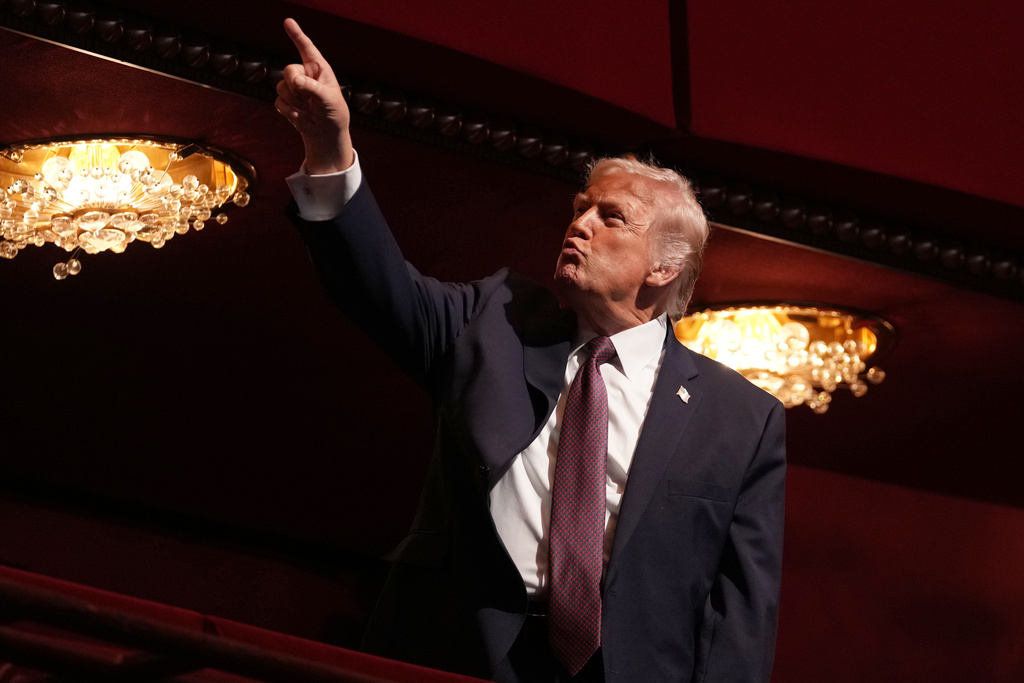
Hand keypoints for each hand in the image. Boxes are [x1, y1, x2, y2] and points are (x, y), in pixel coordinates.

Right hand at [276, 18, 354, 173]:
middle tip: (309, 98)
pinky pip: (278, 101)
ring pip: (281, 87)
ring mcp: (293, 87)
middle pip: (289, 69)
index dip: (296, 34)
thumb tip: (295, 81)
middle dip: (296, 85)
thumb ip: (312, 87)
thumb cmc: (334, 113)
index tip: (288, 21)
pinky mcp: (285, 100)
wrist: (327, 133)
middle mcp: (304, 74)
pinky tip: (302, 116)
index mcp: (319, 68)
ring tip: (309, 109)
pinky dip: (289, 111)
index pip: (306, 48)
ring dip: (295, 102)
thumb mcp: (329, 99)